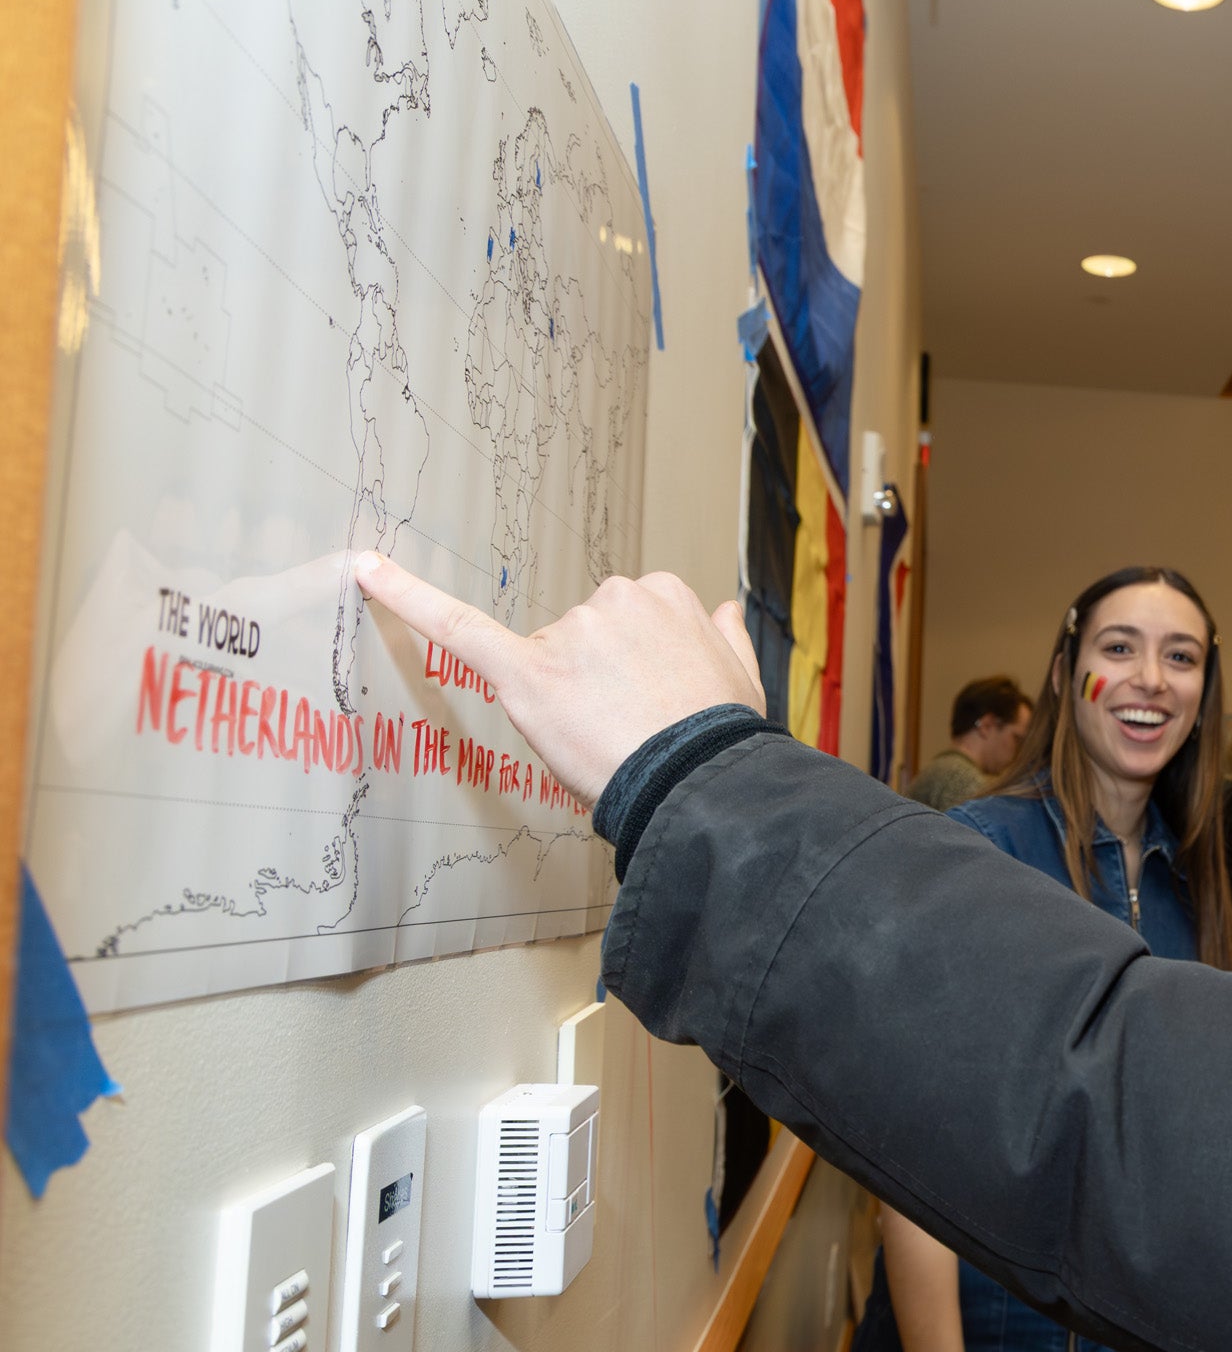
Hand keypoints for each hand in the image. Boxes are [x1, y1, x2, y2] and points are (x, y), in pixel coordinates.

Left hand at [352, 551, 760, 805]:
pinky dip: (405, 597)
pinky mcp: (521, 668)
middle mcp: (614, 601)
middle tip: (623, 729)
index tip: (640, 702)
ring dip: (559, 697)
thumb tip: (722, 611)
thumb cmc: (721, 739)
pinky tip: (367, 571)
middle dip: (588, 681)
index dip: (624, 669)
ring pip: (541, 658)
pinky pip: (456, 628)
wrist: (701, 780)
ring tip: (603, 740)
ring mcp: (569, 633)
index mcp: (663, 594)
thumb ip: (727, 638)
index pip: (621, 623)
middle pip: (577, 638)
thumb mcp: (743, 678)